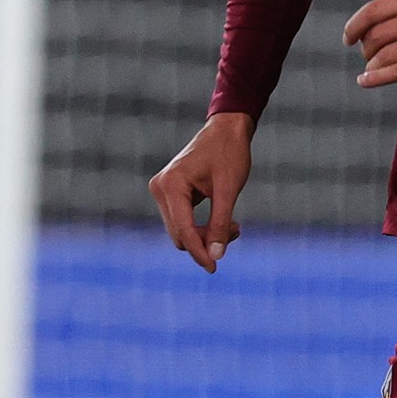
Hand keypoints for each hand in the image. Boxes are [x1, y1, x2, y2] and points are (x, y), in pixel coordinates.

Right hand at [149, 113, 253, 272]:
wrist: (226, 129)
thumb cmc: (229, 153)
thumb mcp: (228, 190)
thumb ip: (221, 224)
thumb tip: (216, 255)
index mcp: (171, 185)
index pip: (183, 230)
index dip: (199, 251)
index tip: (213, 268)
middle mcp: (160, 188)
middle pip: (179, 234)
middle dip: (206, 240)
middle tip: (236, 232)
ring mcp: (162, 190)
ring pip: (181, 230)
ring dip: (205, 234)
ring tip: (234, 226)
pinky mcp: (169, 193)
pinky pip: (183, 221)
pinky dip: (202, 226)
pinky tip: (224, 221)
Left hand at [341, 0, 396, 88]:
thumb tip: (370, 29)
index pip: (374, 10)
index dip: (354, 26)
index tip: (348, 38)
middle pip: (376, 34)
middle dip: (365, 49)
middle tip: (367, 57)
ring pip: (385, 55)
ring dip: (372, 66)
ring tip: (371, 70)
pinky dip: (376, 79)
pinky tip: (366, 82)